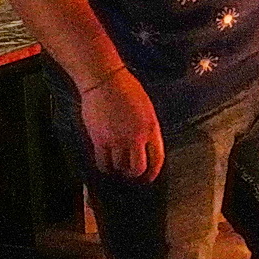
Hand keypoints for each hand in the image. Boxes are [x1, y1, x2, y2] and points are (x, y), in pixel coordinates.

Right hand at [77, 66, 164, 181]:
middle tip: (130, 175)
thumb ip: (147, 128)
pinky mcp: (100, 139)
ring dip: (118, 170)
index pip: (157, 158)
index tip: (149, 178)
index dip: (153, 172)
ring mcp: (118, 139)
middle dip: (134, 174)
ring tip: (116, 167)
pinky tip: (105, 165)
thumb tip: (144, 146)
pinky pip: (103, 162)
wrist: (105, 80)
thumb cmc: (126, 89)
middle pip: (138, 168)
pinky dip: (104, 167)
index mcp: (151, 127)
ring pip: (119, 167)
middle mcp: (136, 136)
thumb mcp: (146, 109)